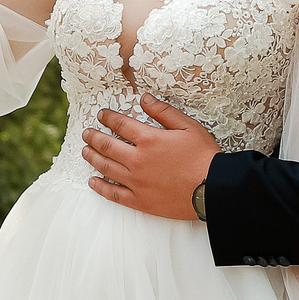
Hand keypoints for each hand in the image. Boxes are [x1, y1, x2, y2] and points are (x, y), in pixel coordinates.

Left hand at [81, 95, 217, 219]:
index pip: (121, 124)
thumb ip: (163, 112)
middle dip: (94, 137)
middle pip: (107, 146)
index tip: (101, 115)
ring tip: (85, 151)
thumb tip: (144, 98)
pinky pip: (114, 194)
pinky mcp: (140, 201)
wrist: (214, 189)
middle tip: (86, 133)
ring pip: (106, 168)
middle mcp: (137, 160)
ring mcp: (137, 182)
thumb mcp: (188, 126)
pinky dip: (101, 187)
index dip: (108, 118)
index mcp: (149, 139)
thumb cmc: (204, 157)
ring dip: (93, 158)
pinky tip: (92, 181)